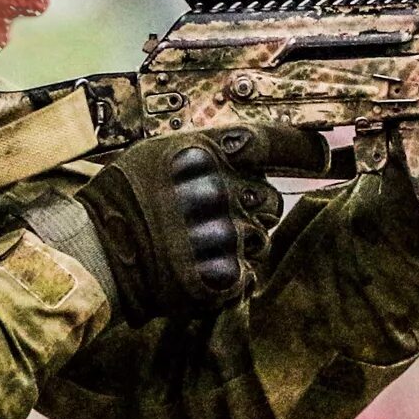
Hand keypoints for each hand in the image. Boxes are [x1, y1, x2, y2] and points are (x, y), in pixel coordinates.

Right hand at [20, 129, 295, 323]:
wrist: (95, 253)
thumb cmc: (123, 200)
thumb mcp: (160, 154)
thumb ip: (209, 149)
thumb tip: (257, 149)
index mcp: (205, 152)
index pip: (273, 142)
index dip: (304, 149)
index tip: (323, 153)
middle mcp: (218, 188)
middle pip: (269, 199)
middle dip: (248, 210)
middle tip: (208, 220)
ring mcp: (221, 234)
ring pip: (259, 239)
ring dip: (236, 244)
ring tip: (194, 246)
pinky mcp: (220, 275)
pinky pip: (247, 274)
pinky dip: (228, 276)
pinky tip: (197, 270)